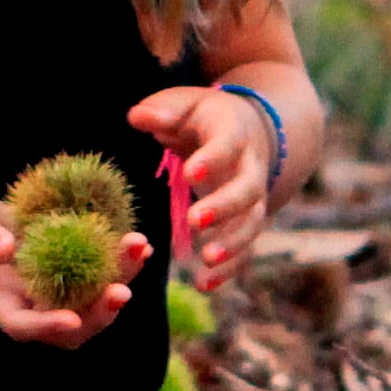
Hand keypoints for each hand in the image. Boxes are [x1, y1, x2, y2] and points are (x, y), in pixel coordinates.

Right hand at [0, 182, 137, 350]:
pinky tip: (140, 245)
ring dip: (121, 280)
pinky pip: (102, 275)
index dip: (47, 327)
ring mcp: (56, 291)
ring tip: (140, 249)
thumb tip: (5, 247)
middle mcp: (34, 305)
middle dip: (99, 312)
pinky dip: (122, 264)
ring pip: (94, 302)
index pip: (24, 326)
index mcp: (2, 305)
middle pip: (72, 326)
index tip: (70, 319)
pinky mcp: (73, 272)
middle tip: (121, 290)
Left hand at [126, 83, 274, 293]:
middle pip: (247, 190)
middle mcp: (250, 168)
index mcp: (233, 132)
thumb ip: (162, 111)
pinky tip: (205, 285)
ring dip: (232, 244)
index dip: (213, 159)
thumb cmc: (203, 118)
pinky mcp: (247, 222)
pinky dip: (230, 269)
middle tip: (195, 221)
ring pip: (251, 223)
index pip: (227, 145)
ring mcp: (253, 199)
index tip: (191, 171)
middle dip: (223, 207)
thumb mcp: (185, 104)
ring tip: (207, 260)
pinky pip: (245, 249)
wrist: (250, 131)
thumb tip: (137, 117)